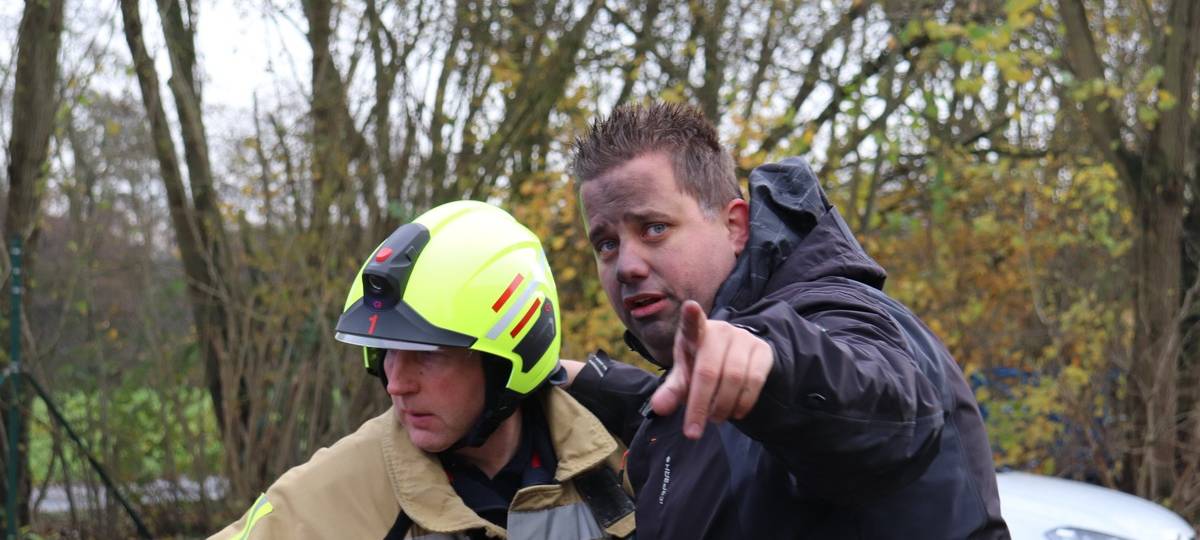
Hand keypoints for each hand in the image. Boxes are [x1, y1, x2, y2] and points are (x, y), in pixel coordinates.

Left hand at [649, 300, 773, 438]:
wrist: (736, 356)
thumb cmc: (702, 364)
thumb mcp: (684, 375)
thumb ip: (672, 390)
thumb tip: (659, 408)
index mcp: (694, 333)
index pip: (692, 324)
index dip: (691, 316)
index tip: (690, 307)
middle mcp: (721, 331)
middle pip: (709, 370)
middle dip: (700, 405)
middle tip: (693, 431)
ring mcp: (744, 339)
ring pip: (734, 378)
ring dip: (722, 406)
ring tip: (714, 418)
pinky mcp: (763, 351)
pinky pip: (755, 381)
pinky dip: (743, 404)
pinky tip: (734, 413)